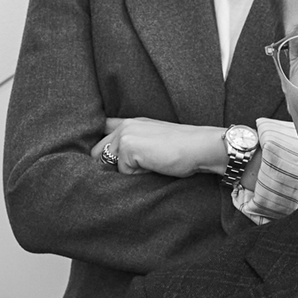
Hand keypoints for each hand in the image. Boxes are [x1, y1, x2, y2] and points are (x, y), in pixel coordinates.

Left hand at [93, 118, 228, 177]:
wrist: (200, 147)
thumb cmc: (183, 149)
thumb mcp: (153, 142)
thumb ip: (132, 146)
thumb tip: (111, 164)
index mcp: (130, 122)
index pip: (101, 132)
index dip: (101, 149)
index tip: (108, 160)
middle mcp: (124, 125)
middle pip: (97, 152)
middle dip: (110, 166)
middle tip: (138, 168)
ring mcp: (125, 135)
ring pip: (108, 164)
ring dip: (125, 171)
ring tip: (150, 165)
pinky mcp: (128, 148)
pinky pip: (124, 172)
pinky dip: (137, 176)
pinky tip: (155, 166)